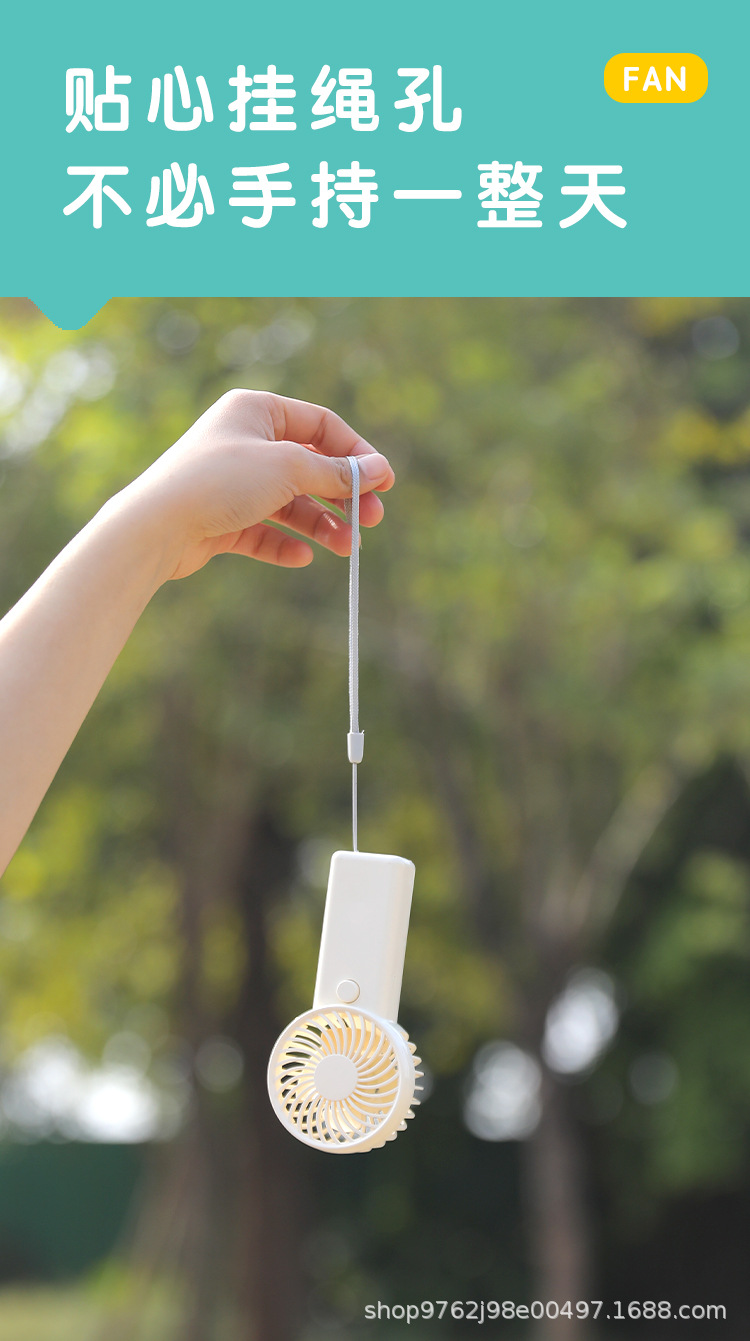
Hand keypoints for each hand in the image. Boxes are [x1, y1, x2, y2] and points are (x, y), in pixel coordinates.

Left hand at [122, 389, 394, 580]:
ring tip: (345, 548)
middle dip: (342, 496)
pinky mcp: (222, 519)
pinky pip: (264, 531)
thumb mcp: (288, 468)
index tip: (385, 483)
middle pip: (310, 467)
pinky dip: (286, 543)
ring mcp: (232, 483)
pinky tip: (302, 556)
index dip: (356, 454)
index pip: (321, 426)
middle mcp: (244, 442)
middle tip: (371, 521)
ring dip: (321, 525)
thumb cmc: (219, 481)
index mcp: (256, 411)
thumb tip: (378, 471)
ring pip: (290, 504)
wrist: (156, 526)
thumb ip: (336, 472)